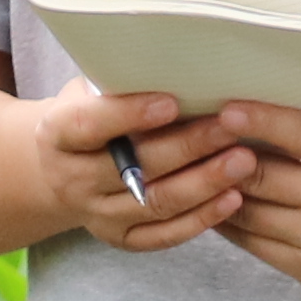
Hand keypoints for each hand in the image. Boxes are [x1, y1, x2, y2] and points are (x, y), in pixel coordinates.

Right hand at [34, 83, 249, 253]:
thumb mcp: (89, 90)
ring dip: (204, 183)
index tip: (172, 102)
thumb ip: (120, 82)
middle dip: (187, 147)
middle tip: (230, 128)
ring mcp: (95, 215)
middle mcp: (71, 180)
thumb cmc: (89, 114)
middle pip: (134, 167)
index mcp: (56, 134)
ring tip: (244, 161)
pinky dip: (201, 219)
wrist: (61, 169)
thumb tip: (180, 61)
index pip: (89, 126)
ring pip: (155, 203)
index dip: (129, 114)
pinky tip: (234, 199)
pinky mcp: (120, 239)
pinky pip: (163, 235)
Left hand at [203, 103, 300, 300]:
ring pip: (251, 213)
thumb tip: (260, 100)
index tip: (225, 108)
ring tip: (194, 168)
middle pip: (265, 176)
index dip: (260, 120)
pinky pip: (255, 246)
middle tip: (192, 136)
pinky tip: (216, 204)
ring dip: (218, 190)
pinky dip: (230, 222)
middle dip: (224, 156)